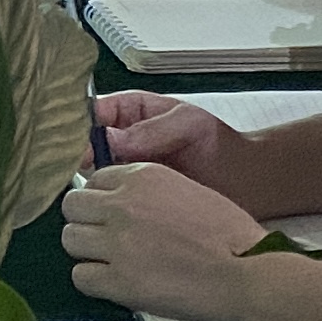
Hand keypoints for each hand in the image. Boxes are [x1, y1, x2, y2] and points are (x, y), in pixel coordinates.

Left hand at [57, 161, 270, 320]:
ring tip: (109, 262)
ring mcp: (117, 243)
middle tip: (104, 238)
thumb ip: (150, 192)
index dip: (101, 199)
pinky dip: (93, 281)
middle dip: (85, 221)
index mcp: (143, 177)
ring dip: (87, 251)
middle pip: (72, 207)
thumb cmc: (230, 235)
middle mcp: (123, 204)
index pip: (94, 180)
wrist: (247, 272)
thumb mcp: (188, 190)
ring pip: (70, 239)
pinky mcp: (118, 281)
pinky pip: (80, 277)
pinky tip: (113, 283)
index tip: (111, 215)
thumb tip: (122, 201)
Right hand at [91, 90, 269, 205]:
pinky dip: (107, 203)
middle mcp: (121, 140)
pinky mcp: (132, 198)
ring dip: (93, 182)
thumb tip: (110, 140)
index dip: (81, 128)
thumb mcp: (187, 124)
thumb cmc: (218, 144)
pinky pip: (111, 197)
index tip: (79, 147)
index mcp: (130, 111)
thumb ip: (150, 129)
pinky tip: (108, 210)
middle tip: (85, 173)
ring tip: (95, 193)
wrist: (242, 183)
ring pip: (94, 173)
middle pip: (86, 145)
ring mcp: (125, 170)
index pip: (94, 113)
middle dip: (81, 157)